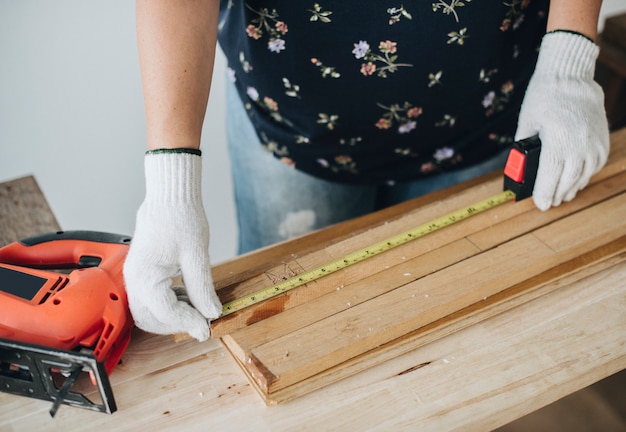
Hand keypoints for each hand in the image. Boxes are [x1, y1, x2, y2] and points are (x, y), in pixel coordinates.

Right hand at [123, 150, 221, 340]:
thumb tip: (211, 312)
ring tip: (197, 308)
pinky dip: (168, 303)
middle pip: (151, 319)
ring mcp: (135, 275)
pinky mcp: (141, 270)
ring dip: (171, 316)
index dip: (188, 323)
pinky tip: (188, 296)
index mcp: (146, 277)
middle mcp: (135, 279)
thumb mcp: (197, 256)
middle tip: (201, 324)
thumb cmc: (181, 218)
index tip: (207, 328)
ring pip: (148, 311)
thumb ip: (202, 289)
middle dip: (176, 325)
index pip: (167, 313)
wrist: (170, 196)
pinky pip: (150, 298)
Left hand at [515, 31, 608, 210]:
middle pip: (569, 179)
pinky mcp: (602, 137)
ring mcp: (594, 140)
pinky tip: (577, 179)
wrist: (570, 75)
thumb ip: (523, 148)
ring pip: (585, 174)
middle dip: (558, 194)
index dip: (545, 193)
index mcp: (557, 139)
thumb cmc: (543, 97)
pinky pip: (596, 163)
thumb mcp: (526, 123)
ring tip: (563, 195)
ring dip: (573, 187)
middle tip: (550, 203)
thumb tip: (521, 169)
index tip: (541, 205)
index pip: (551, 175)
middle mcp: (579, 142)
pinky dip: (586, 174)